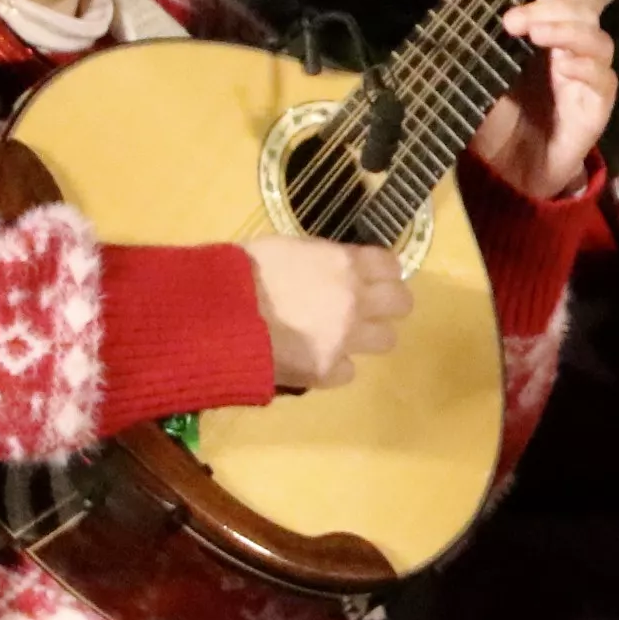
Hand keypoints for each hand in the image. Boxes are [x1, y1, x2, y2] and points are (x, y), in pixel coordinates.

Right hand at [246, 236, 411, 390]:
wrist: (217, 316)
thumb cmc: (242, 272)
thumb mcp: (286, 248)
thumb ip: (319, 259)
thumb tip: (329, 267)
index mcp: (344, 263)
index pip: (390, 265)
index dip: (383, 272)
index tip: (373, 277)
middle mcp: (355, 300)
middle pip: (401, 304)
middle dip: (388, 305)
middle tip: (367, 308)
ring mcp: (344, 338)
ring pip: (386, 340)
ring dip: (366, 337)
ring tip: (340, 336)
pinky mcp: (327, 371)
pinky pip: (348, 371)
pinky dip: (334, 365)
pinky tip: (313, 358)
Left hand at [469, 0, 618, 198]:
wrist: (508, 169)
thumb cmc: (497, 117)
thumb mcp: (478, 69)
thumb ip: (470, 30)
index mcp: (554, 36)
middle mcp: (575, 52)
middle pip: (589, 12)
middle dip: (554, 8)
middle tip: (513, 19)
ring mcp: (589, 79)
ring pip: (599, 42)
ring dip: (568, 31)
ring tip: (535, 35)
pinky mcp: (596, 108)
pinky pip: (603, 80)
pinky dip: (585, 68)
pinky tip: (562, 67)